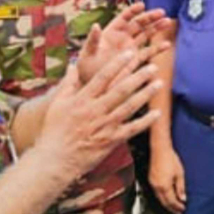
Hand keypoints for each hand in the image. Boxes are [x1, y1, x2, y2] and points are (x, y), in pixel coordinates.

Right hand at [38, 49, 161, 177]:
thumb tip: (73, 66)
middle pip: (121, 89)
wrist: (55, 160)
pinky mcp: (111, 140)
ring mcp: (105, 126)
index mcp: (82, 99)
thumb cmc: (54, 131)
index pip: (102, 77)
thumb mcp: (57, 104)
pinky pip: (132, 129)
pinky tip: (158, 114)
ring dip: (146, 94)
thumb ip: (68, 84)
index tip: (130, 53)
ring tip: (159, 83)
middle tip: (153, 66)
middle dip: (138, 77)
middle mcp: (95, 110)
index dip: (117, 63)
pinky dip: (145, 122)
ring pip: (130, 106)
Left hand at [77, 3, 171, 84]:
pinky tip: (166, 45)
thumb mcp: (87, 54)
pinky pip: (149, 51)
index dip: (133, 11)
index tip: (142, 6)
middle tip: (162, 13)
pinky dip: (158, 48)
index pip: (124, 18)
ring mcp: (131, 48)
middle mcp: (122, 37)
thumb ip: (92, 40)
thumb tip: (95, 25)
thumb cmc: (86, 69)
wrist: (94, 86)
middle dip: (150, 17)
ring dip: (157, 28)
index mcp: (111, 32)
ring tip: (168, 22)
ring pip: (146, 34)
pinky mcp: (136, 59)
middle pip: (139, 24)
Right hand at [150, 146, 186, 213]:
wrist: (160, 150)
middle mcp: (157, 187)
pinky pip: (156, 193)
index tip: (183, 210)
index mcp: (164, 186)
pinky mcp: (151, 180)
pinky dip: (162, 198)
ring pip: (159, 198)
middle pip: (164, 202)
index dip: (177, 207)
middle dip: (172, 208)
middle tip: (178, 213)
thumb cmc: (171, 160)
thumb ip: (181, 188)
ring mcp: (152, 183)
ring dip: (167, 204)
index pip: (171, 201)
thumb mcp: (180, 174)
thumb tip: (183, 199)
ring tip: (173, 208)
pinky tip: (166, 198)